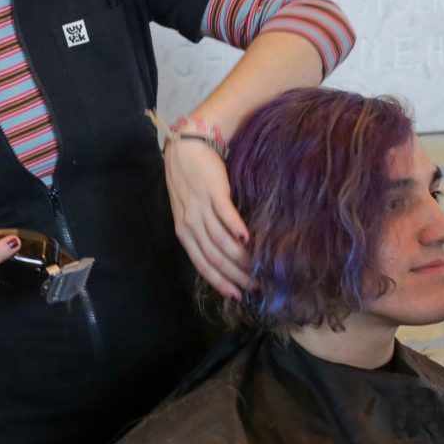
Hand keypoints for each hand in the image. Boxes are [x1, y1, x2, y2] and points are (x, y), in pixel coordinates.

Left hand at [164, 137, 250, 298]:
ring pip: (221, 240)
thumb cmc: (191, 180)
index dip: (219, 282)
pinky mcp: (213, 191)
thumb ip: (201, 232)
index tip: (237, 296)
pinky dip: (236, 228)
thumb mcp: (188, 211)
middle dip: (235, 276)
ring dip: (241, 258)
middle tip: (257, 285)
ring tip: (259, 268)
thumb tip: (224, 256)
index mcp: (184, 232)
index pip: (202, 264)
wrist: (187, 147)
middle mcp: (190, 223)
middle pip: (214, 257)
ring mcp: (201, 208)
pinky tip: (248, 239)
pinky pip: (225, 214)